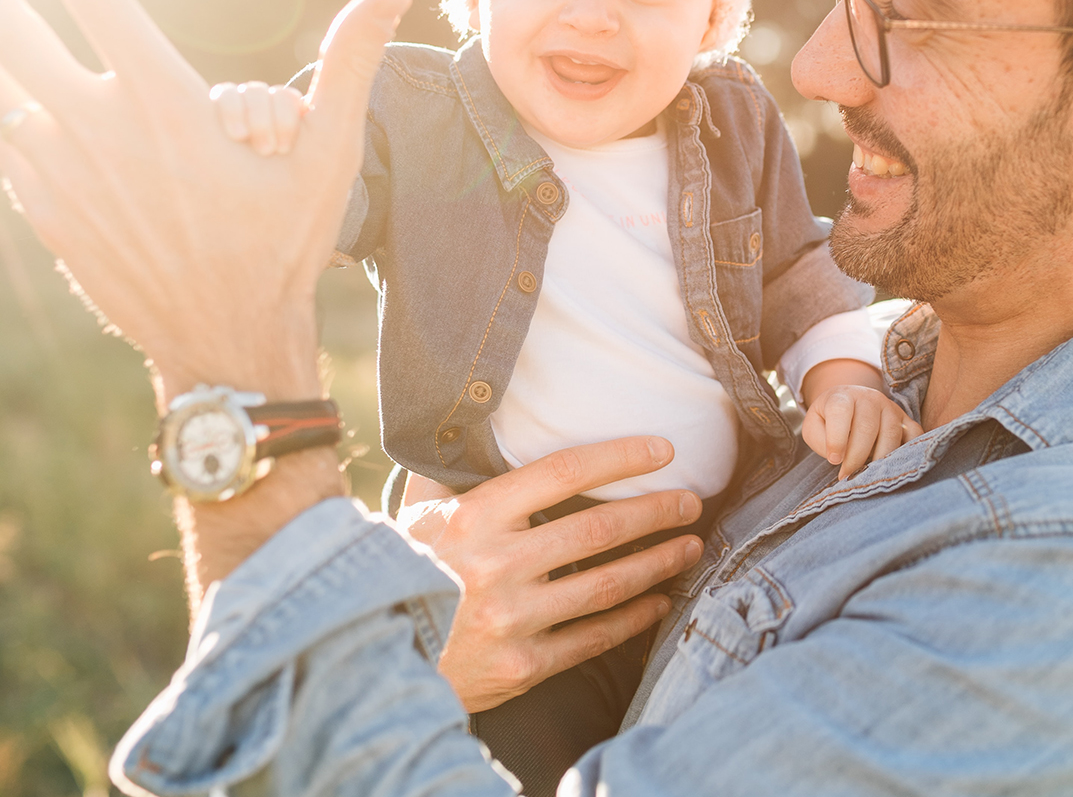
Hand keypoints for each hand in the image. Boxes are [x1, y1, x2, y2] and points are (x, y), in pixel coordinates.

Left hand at [0, 0, 406, 404]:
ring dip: (0, 48)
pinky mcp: (44, 212)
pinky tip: (15, 102)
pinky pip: (5, 144)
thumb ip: (350, 64)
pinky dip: (6, 112)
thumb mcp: (328, 155)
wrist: (223, 343)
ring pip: (1, 90)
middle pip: (13, 34)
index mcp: (163, 106)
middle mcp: (96, 133)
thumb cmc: (283, 245)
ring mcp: (60, 176)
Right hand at [400, 438, 704, 711]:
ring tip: (690, 546)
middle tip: (691, 501)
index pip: (564, 472)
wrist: (368, 660)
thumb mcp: (415, 515)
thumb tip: (469, 418)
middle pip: (599, 528)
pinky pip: (593, 638)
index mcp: (473, 517)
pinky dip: (633, 618)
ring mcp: (511, 619)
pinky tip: (660, 601)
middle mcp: (496, 565)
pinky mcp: (521, 665)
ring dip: (658, 563)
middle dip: (656, 512)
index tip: (663, 451)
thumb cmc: (398, 573)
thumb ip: (448, 472)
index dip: (621, 458)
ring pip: (606, 584)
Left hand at [802, 384, 921, 480]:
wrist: (849, 403)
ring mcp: (891, 408)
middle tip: (847, 476)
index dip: (837, 438)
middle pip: (867, 427)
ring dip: (878, 460)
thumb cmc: (828, 420)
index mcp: (842, 396)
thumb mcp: (813, 426)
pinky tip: (892, 466)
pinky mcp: (906, 420)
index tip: (834, 460)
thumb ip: (818, 438)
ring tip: (865, 475)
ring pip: (891, 434)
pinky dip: (906, 453)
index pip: (840, 411)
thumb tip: (837, 456)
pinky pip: (914, 436)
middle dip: (856, 457)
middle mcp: (869, 398)